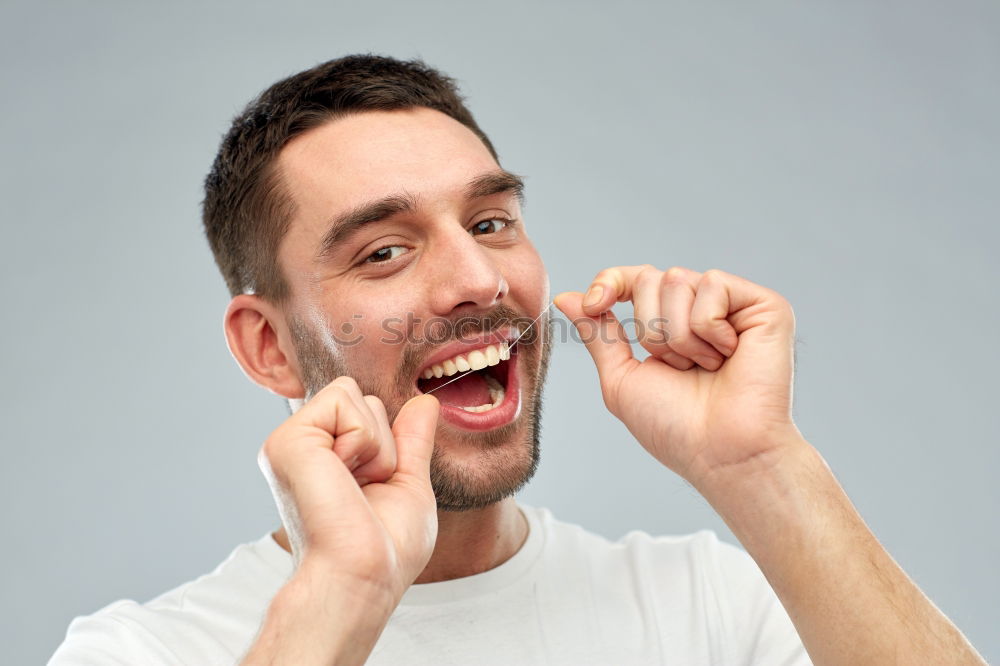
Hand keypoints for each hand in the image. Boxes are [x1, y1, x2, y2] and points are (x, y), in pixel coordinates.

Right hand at [258, 377, 439, 602]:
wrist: (363, 578)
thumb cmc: (386, 549)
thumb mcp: (408, 483)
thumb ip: (412, 440)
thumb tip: (425, 401)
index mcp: (324, 456)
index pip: (368, 409)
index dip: (389, 446)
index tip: (375, 489)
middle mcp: (302, 446)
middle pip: (361, 395)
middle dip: (382, 441)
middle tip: (365, 489)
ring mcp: (290, 442)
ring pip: (352, 392)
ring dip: (374, 443)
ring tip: (355, 486)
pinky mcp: (287, 440)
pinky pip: (343, 398)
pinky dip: (362, 439)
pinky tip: (345, 478)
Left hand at [555, 265, 801, 491]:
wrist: (720, 452)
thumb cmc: (675, 427)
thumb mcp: (622, 377)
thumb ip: (598, 334)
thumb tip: (565, 297)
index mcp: (670, 324)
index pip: (633, 279)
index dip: (610, 282)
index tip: (595, 304)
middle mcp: (701, 310)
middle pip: (650, 277)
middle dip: (649, 328)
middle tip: (677, 367)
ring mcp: (734, 306)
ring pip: (677, 280)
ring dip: (678, 336)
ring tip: (704, 367)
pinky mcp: (764, 306)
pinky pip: (712, 285)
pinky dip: (707, 328)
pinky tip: (728, 356)